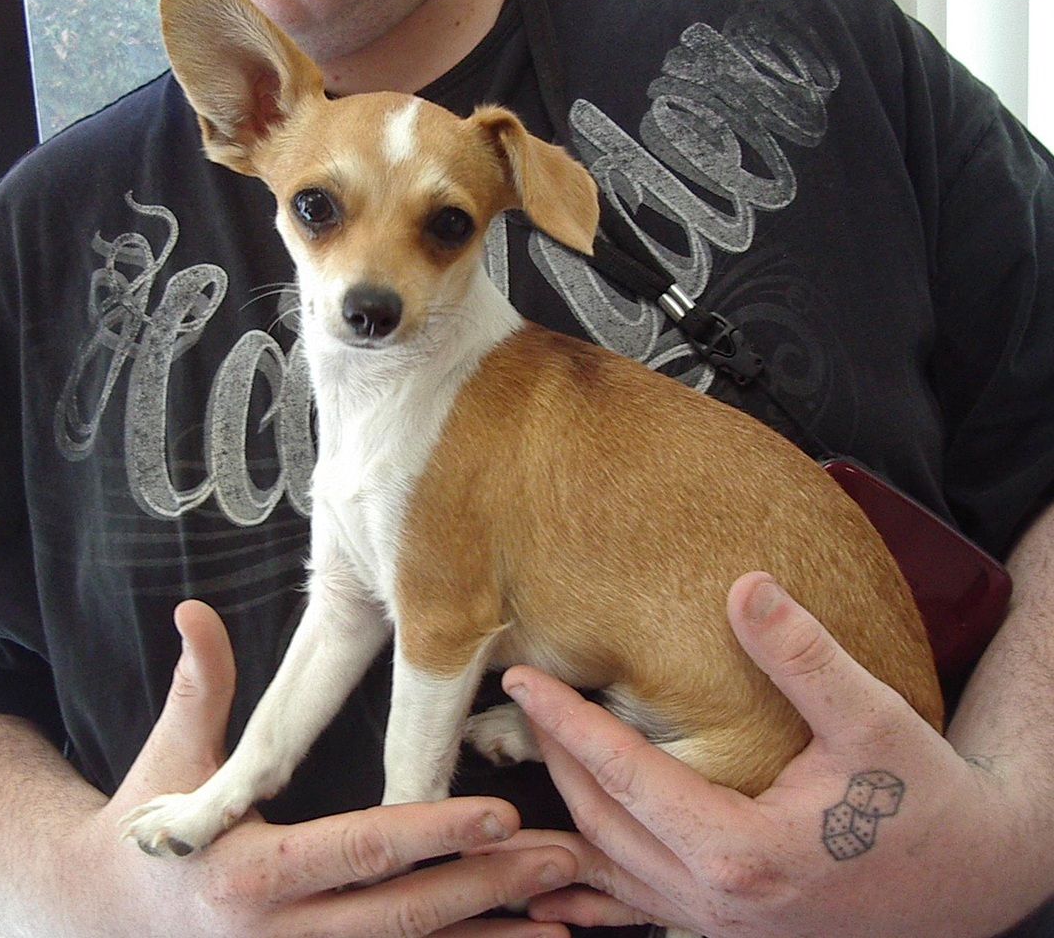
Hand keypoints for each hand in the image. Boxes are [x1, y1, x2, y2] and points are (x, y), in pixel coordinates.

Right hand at [76, 600, 576, 937]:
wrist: (103, 922)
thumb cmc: (145, 827)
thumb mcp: (170, 758)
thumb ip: (199, 686)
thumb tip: (191, 608)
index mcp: (254, 868)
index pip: (360, 846)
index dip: (432, 831)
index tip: (500, 812)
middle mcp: (278, 932)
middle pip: (402, 914)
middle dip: (486, 887)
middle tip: (561, 857)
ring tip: (562, 914)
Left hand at [489, 572, 1041, 937]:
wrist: (971, 879)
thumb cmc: (923, 797)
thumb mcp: (871, 717)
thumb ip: (803, 654)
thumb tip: (745, 586)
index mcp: (740, 847)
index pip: (620, 773)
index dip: (563, 720)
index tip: (518, 676)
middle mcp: (716, 899)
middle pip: (601, 821)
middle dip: (553, 756)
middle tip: (521, 698)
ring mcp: (719, 925)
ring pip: (611, 868)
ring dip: (565, 811)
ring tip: (533, 756)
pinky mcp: (729, 929)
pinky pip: (638, 905)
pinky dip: (594, 877)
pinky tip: (565, 863)